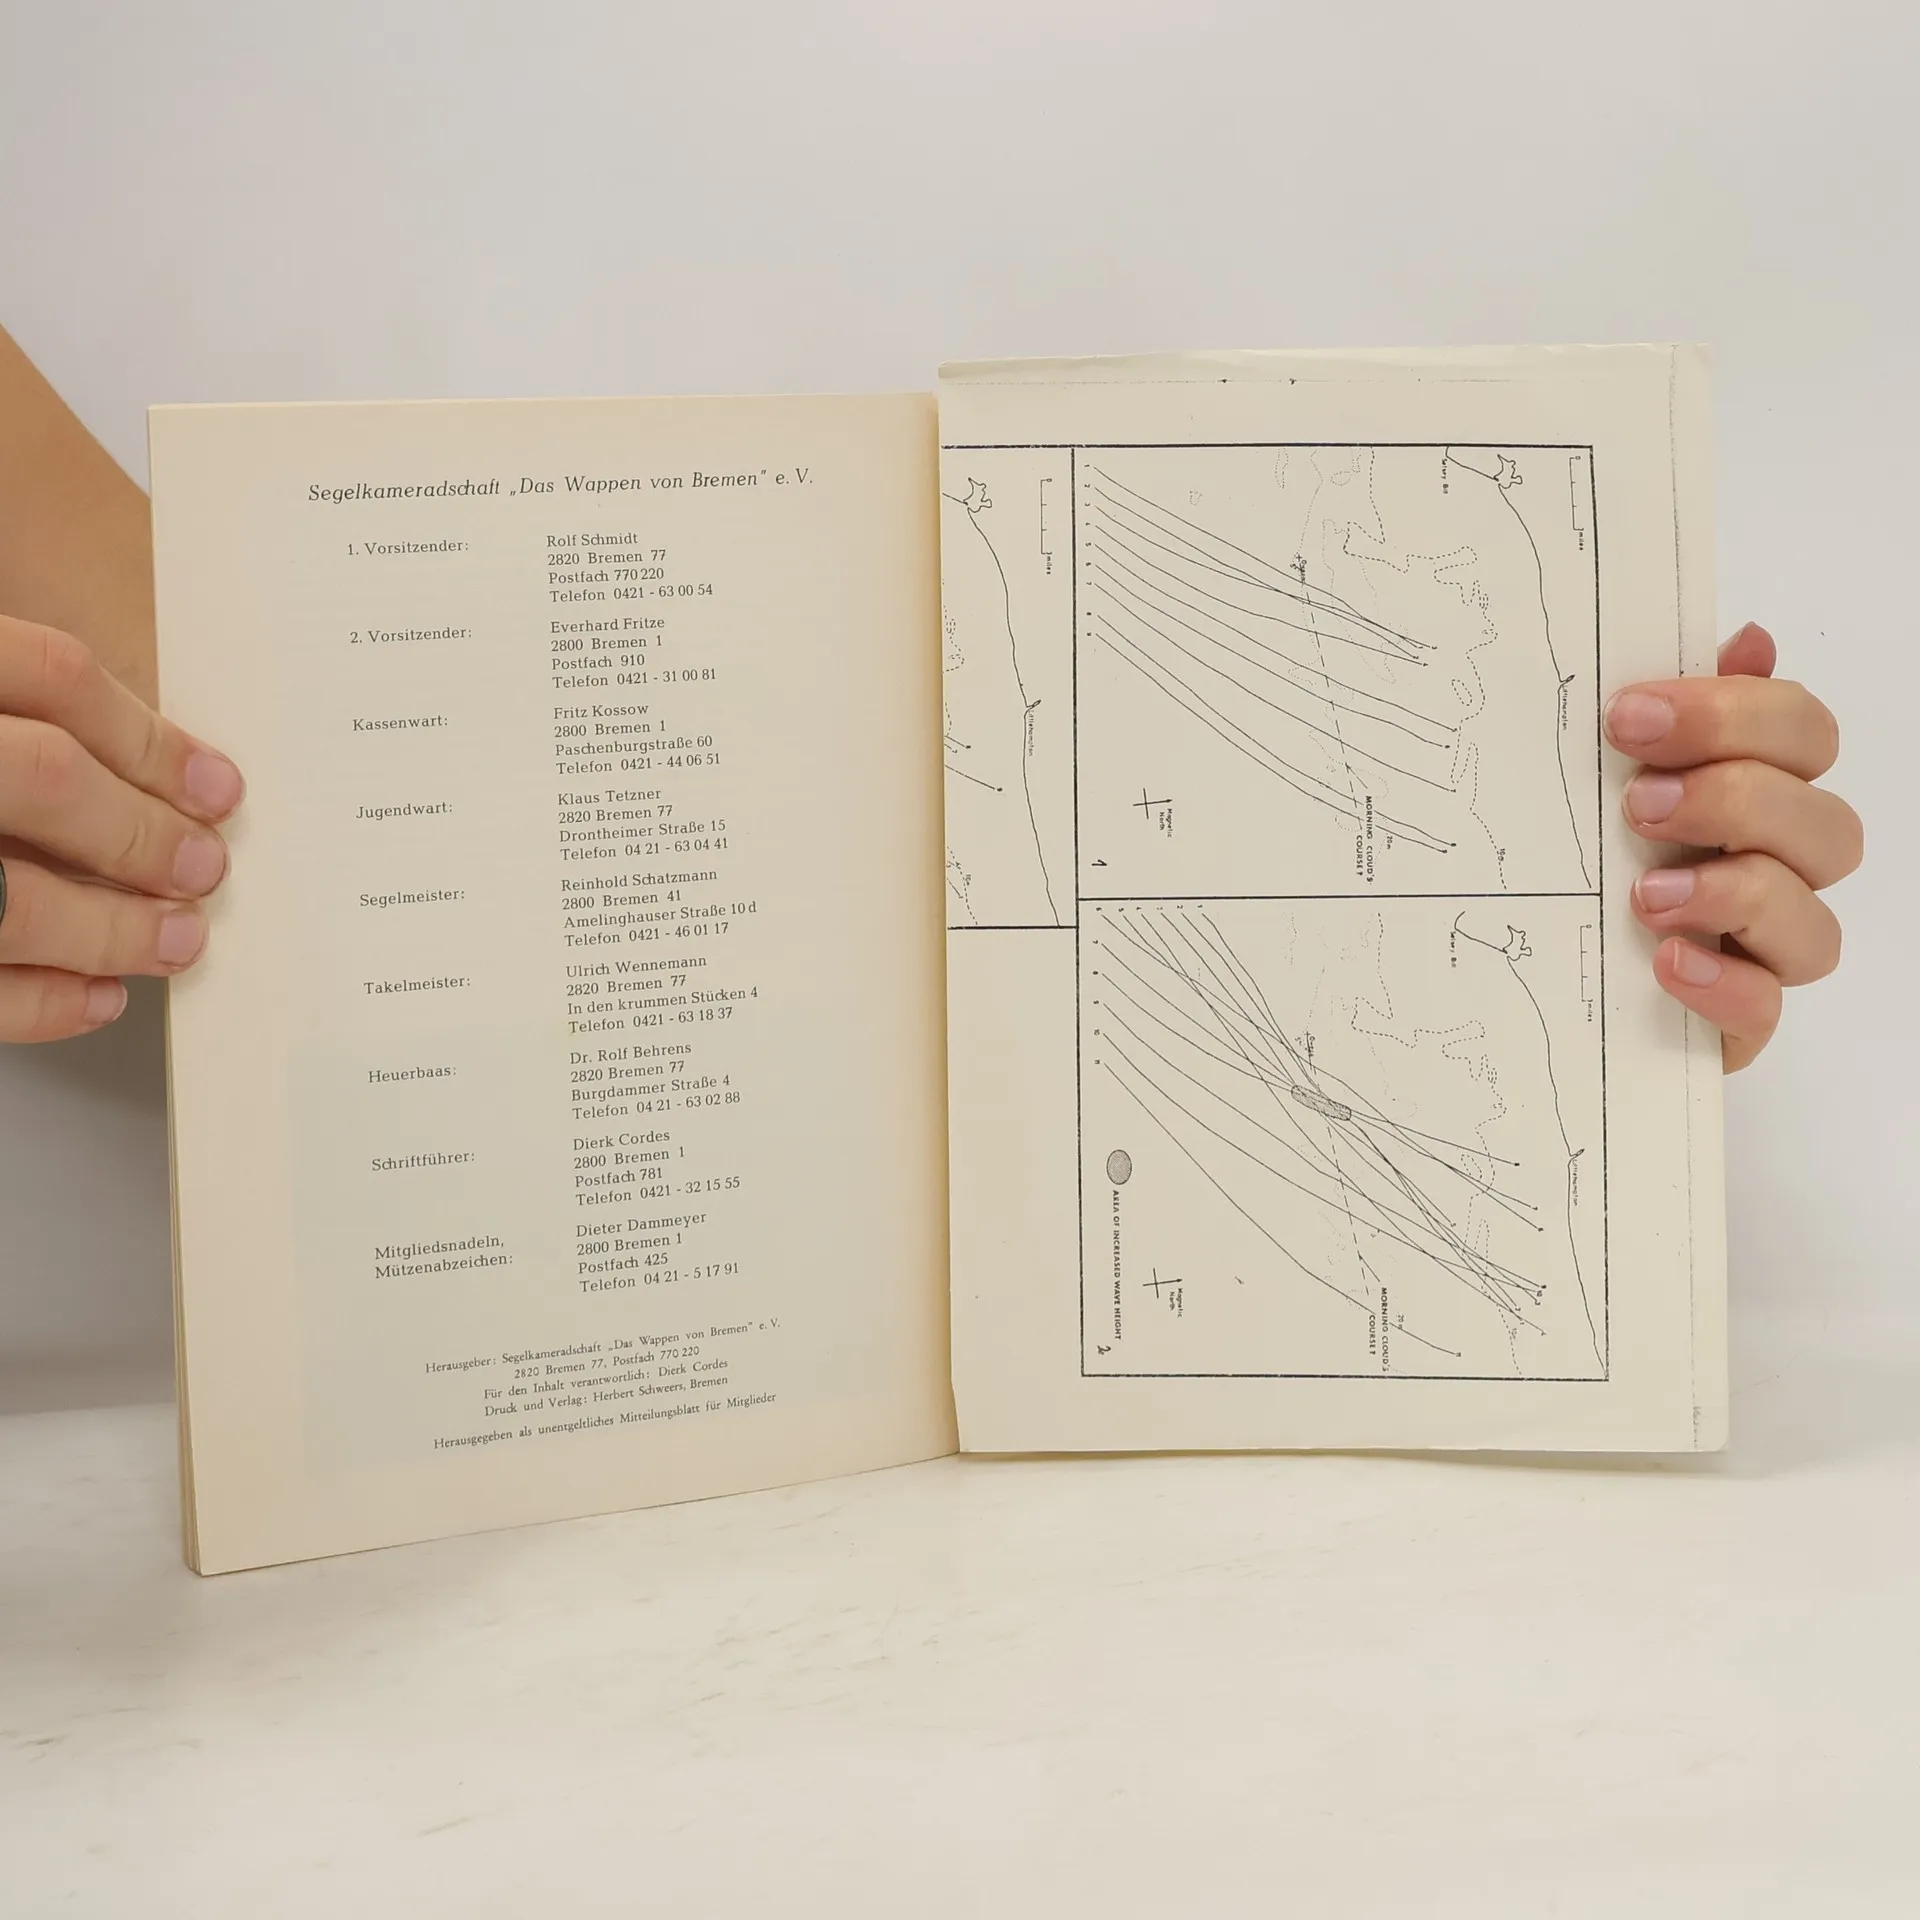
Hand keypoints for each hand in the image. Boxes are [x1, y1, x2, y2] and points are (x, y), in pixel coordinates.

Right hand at [0, 613, 241, 1041]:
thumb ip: (36, 710)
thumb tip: (170, 765)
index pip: (48, 674)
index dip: (147, 734)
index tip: (219, 784)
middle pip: (44, 778)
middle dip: (142, 830)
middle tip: (206, 866)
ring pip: (12, 899)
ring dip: (111, 928)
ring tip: (178, 938)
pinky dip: (41, 998)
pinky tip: (100, 992)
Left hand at [1605, 621, 1859, 1071]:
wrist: (1525, 982)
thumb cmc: (1576, 863)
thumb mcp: (1594, 781)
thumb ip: (1670, 715)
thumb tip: (1748, 639)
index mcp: (1751, 792)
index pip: (1801, 733)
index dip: (1733, 714)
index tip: (1627, 716)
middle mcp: (1772, 868)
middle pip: (1827, 825)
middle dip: (1736, 800)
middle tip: (1639, 804)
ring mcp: (1759, 951)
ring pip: (1813, 922)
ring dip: (1735, 894)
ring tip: (1646, 894)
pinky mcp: (1732, 1023)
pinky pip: (1765, 1009)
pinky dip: (1724, 984)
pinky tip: (1667, 962)